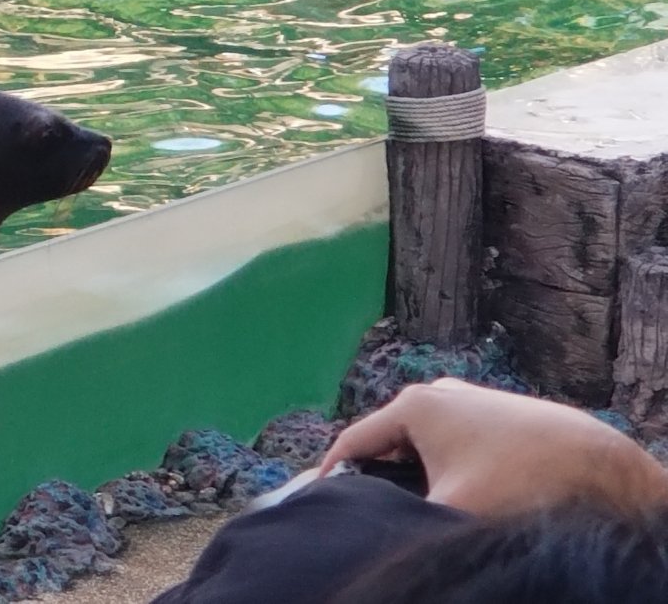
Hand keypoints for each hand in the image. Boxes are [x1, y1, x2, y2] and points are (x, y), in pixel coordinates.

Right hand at [316, 378, 667, 517]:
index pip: (352, 442)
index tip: (321, 505)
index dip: (331, 476)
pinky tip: (454, 490)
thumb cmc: (520, 483)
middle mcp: (437, 392)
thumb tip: (372, 528)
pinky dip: (441, 465)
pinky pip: (449, 440)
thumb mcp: (452, 509)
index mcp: (415, 405)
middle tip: (372, 508)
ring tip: (414, 502)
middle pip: (386, 440)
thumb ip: (404, 516)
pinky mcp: (494, 412)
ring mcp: (468, 398)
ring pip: (419, 440)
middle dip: (375, 474)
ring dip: (411, 471)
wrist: (599, 469)